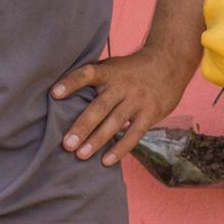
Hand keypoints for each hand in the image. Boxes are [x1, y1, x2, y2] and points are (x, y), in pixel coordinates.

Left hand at [51, 45, 195, 166]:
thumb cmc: (132, 69)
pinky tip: (106, 161)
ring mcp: (138, 99)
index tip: (54, 94)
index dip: (71, 83)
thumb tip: (60, 98)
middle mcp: (122, 85)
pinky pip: (134, 133)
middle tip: (66, 144)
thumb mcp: (114, 67)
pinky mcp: (150, 112)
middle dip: (82, 126)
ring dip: (97, 140)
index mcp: (109, 71)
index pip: (87, 74)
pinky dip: (120, 149)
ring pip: (115, 122)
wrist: (170, 61)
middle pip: (100, 107)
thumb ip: (94, 80)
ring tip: (80, 155)